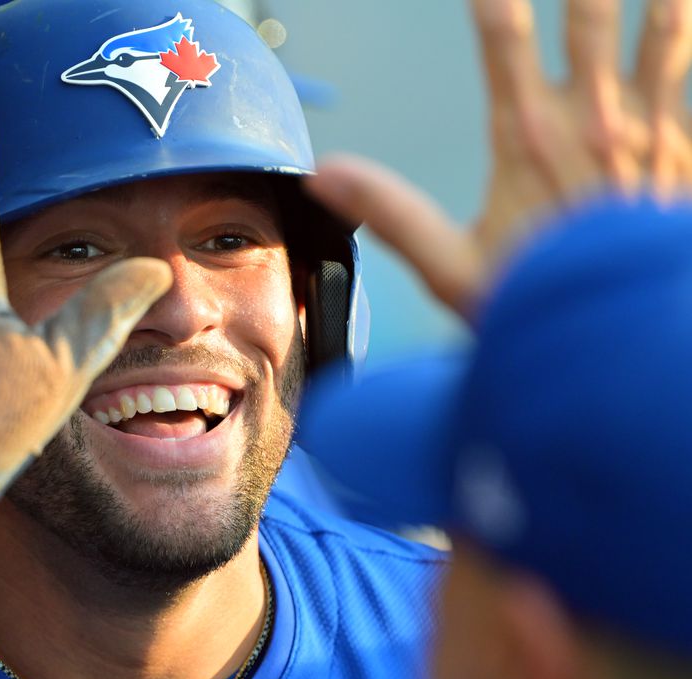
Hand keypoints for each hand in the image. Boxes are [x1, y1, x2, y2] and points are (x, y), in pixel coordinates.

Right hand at [305, 0, 691, 317]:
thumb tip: (326, 176)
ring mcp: (650, 129)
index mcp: (529, 138)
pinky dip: (685, 32)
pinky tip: (683, 14)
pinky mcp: (688, 149)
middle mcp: (593, 120)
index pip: (503, 33)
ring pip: (662, 29)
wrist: (627, 342)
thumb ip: (390, 212)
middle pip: (588, 11)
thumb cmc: (544, 304)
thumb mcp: (452, 268)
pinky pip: (689, 69)